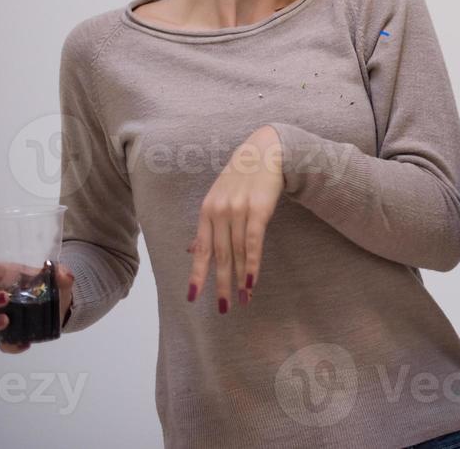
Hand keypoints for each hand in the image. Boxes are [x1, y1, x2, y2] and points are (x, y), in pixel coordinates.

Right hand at [0, 260, 73, 352]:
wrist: (61, 304)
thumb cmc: (50, 283)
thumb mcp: (59, 275)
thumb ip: (61, 274)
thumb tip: (63, 276)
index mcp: (6, 277)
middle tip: (4, 299)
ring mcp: (0, 316)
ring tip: (6, 321)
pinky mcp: (9, 334)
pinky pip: (3, 343)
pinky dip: (11, 346)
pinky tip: (24, 343)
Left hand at [186, 125, 282, 312]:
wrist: (266, 151)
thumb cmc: (243, 175)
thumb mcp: (219, 197)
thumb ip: (208, 225)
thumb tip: (193, 251)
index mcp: (207, 211)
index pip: (202, 250)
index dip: (197, 275)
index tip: (193, 298)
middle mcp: (219, 212)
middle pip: (220, 256)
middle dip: (220, 284)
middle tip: (222, 308)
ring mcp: (238, 211)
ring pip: (237, 253)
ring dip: (240, 279)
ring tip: (243, 299)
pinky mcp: (258, 210)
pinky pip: (253, 243)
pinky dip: (252, 265)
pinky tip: (252, 281)